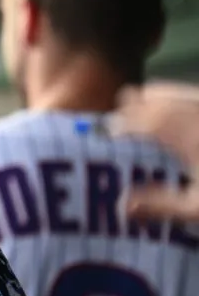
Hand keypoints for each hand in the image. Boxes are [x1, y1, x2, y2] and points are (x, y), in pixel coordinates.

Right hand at [111, 82, 198, 221]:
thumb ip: (161, 205)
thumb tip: (122, 205)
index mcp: (179, 132)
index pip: (133, 118)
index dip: (115, 125)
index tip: (104, 136)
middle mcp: (190, 110)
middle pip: (148, 95)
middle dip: (131, 109)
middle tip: (124, 130)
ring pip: (171, 90)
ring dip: (154, 102)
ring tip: (150, 124)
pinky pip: (189, 96)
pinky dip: (179, 104)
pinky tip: (186, 126)